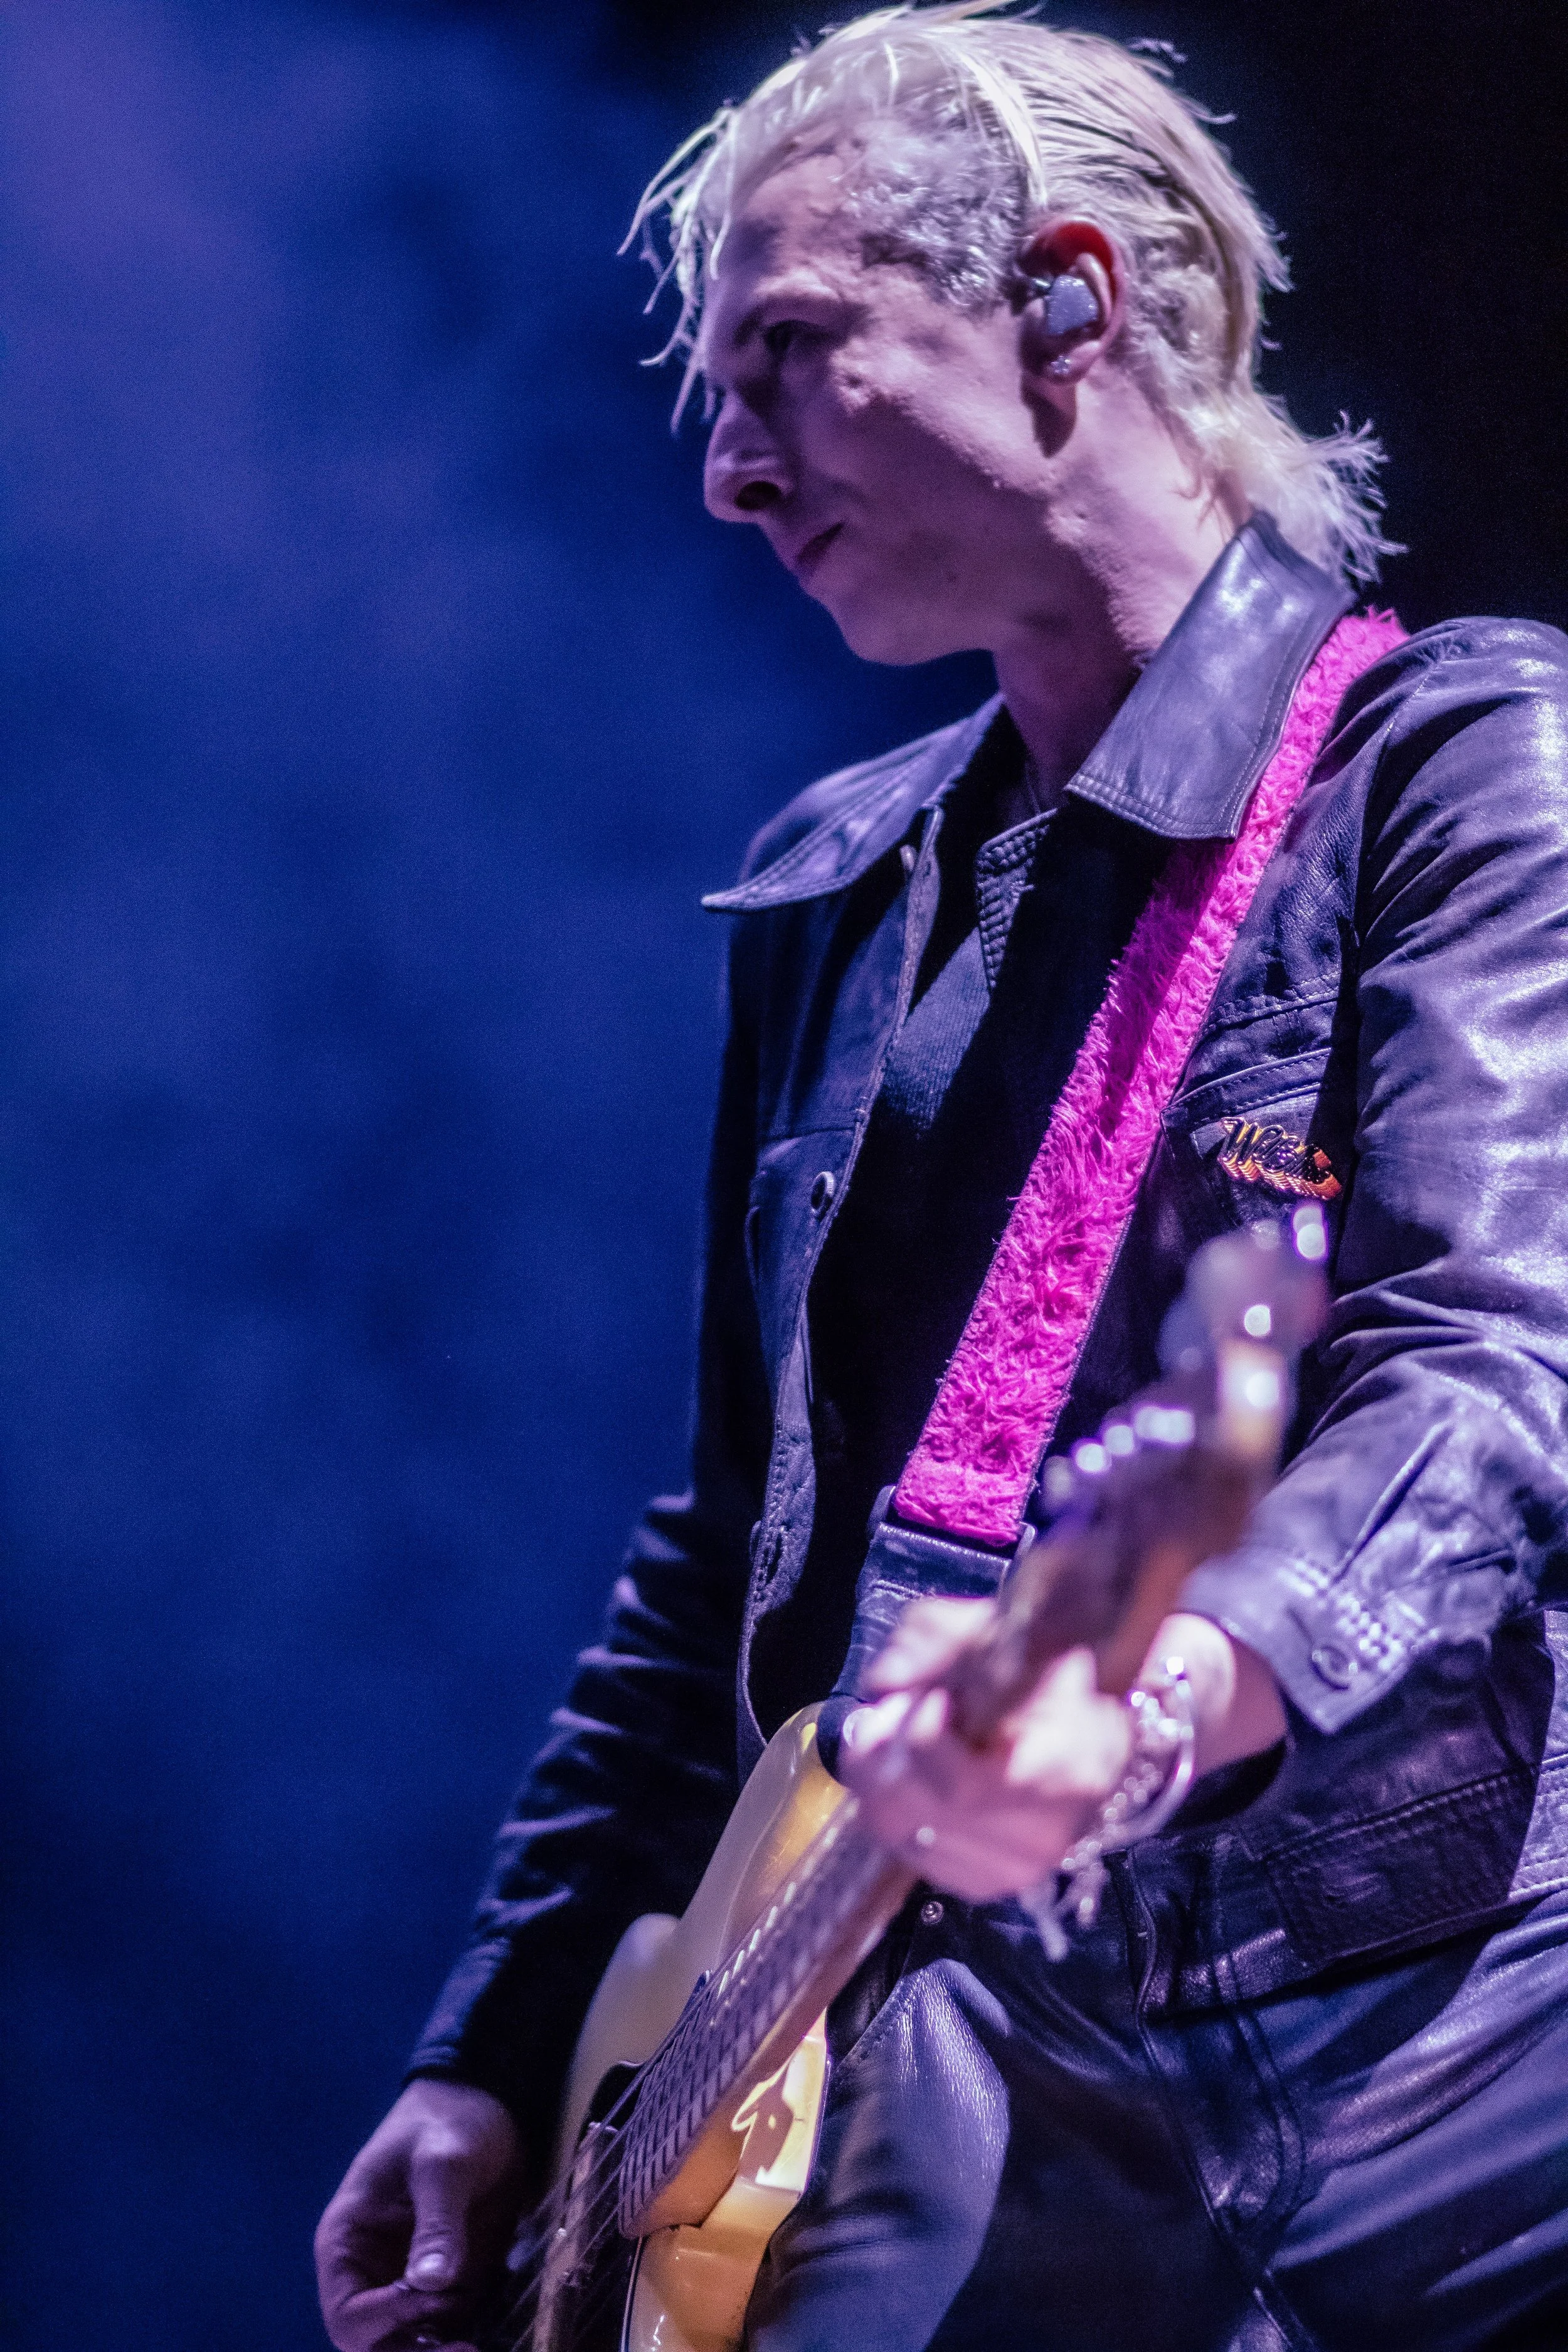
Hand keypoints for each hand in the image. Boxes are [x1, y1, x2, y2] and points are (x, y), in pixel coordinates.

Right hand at [315, 2079, 522, 2351]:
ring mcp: (411, 2282)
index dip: (385, 2321)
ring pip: (413, 2345)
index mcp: (348, 2244)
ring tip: (482, 2348)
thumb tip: (431, 2284)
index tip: (433, 2301)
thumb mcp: (444, 2163)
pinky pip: (451, 2328)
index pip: (347, 2315)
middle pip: (376, 2345)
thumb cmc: (449, 2121)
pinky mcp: (449, 2283)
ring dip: (443, 2351)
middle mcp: (372, 2273)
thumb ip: (438, 2222)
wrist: (486, 2102)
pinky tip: (497, 2336)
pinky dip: (468, 2336)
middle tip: (466, 2351)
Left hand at [837, 1601, 1284, 1901]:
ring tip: (907, 1739)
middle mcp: (1044, 1837)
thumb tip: (884, 1682)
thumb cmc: (1044, 1669)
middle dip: (885, 1755)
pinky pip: (913, 1856)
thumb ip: (934, 1641)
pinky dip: (900, 1813)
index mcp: (1066, 1771)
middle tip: (900, 1711)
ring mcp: (1017, 1870)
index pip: (962, 1785)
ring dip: (883, 1781)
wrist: (1096, 1725)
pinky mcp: (992, 1885)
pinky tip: (920, 1777)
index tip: (929, 1696)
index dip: (922, 1735)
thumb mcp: (992, 1627)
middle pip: (916, 1816)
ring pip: (903, 1836)